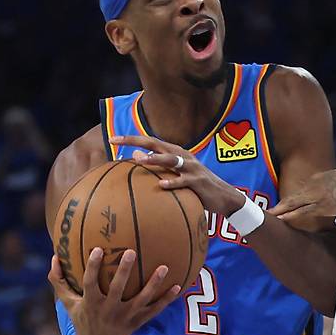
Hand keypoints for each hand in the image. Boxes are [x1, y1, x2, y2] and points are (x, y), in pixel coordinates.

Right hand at [49, 250, 180, 334]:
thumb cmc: (82, 318)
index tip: (99, 249)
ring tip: (164, 267)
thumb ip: (59, 281)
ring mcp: (125, 317)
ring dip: (153, 284)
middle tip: (131, 252)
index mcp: (91, 303)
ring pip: (142, 299)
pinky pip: (155, 311)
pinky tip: (178, 286)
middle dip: (124, 271)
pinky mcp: (138, 323)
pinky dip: (166, 300)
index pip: (90, 283)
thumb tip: (54, 256)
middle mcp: (109, 310)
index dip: (93, 267)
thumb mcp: (68, 302)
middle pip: (118, 289)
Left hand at [110, 135, 244, 216]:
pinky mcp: (198, 181)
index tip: (112, 139)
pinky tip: (161, 185)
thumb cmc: (196, 185)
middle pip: (156, 144)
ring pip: (171, 160)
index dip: (131, 138)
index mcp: (175, 152)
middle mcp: (183, 155)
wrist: (223, 196)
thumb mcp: (177, 172)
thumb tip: (136, 156)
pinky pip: (183, 181)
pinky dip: (173, 182)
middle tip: (116, 141)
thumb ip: (158, 164)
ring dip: (155, 159)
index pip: (150, 141)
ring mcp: (191, 167)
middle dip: (136, 141)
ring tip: (139, 160)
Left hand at [270, 167, 335, 223]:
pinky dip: (291, 216)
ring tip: (265, 219)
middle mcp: (315, 185)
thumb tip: (325, 201)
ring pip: (294, 204)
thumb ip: (328, 189)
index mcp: (318, 180)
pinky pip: (305, 211)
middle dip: (277, 207)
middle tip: (261, 214)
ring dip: (279, 212)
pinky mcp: (327, 204)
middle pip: (291, 198)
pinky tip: (281, 219)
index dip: (286, 203)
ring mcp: (320, 194)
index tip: (275, 210)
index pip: (298, 194)